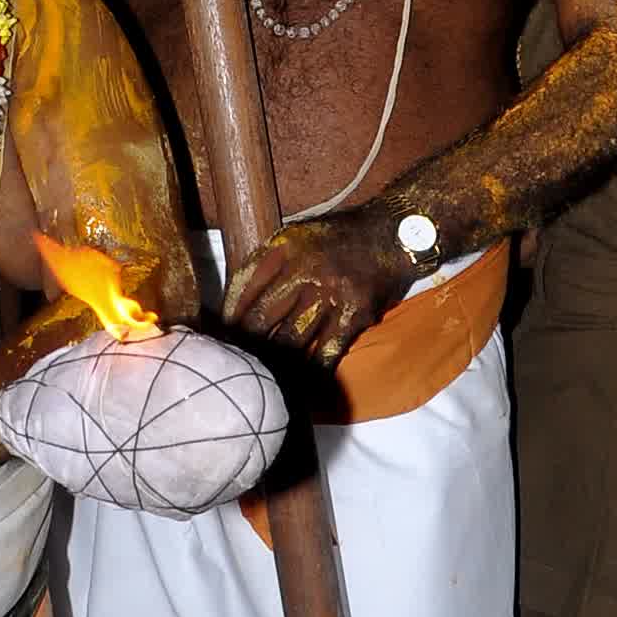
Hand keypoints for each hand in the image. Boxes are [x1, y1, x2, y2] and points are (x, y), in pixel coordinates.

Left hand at [224, 213, 398, 366]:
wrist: (396, 233)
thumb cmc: (340, 237)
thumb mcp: (298, 235)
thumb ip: (268, 261)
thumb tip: (234, 302)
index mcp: (284, 247)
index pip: (243, 287)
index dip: (228, 316)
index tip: (221, 334)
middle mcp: (305, 270)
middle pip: (260, 318)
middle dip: (244, 344)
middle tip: (232, 362)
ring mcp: (331, 294)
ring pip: (289, 340)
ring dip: (271, 362)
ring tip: (257, 377)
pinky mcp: (354, 316)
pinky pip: (325, 353)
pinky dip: (309, 372)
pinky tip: (297, 384)